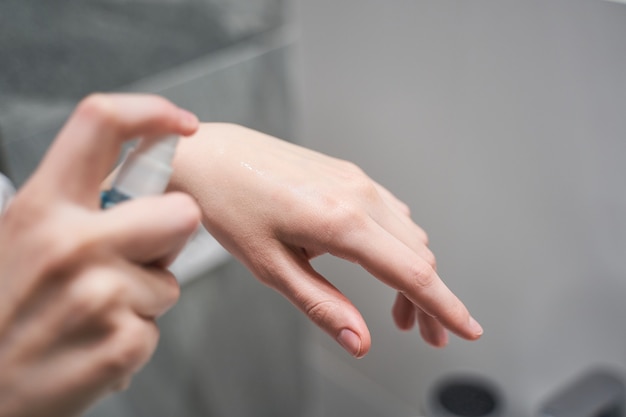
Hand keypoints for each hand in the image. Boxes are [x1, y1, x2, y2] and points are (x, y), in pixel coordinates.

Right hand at [0, 94, 200, 416]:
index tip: (182, 122)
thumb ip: (78, 206)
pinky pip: (156, 326)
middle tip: (128, 258)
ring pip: (170, 280)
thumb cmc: (5, 309)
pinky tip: (92, 343)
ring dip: (143, 295)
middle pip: (181, 212)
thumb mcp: (22, 238)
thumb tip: (147, 186)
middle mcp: (71, 244)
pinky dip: (133, 337)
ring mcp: (99, 296)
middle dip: (167, 237)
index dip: (151, 112)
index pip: (101, 126)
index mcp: (41, 207)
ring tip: (93, 311)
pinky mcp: (122, 344)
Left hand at [170, 123, 482, 357]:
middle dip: (430, 301)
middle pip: (419, 256)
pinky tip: (380, 264)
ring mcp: (356, 180)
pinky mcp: (348, 174)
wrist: (210, 156)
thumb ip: (322, 305)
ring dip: (413, 274)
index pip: (411, 272)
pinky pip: (391, 213)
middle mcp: (358, 195)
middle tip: (425, 336)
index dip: (445, 306)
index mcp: (340, 222)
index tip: (468, 329)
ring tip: (398, 311)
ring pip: (409, 235)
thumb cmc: (229, 207)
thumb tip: (360, 341)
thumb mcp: (270, 268)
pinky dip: (399, 246)